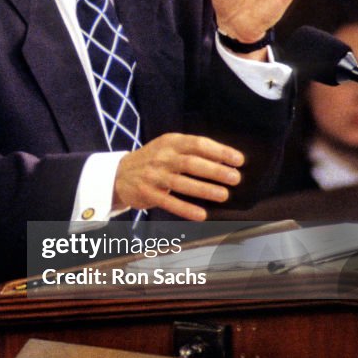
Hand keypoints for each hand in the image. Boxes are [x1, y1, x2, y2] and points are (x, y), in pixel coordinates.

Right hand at [113, 133, 244, 220]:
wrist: (119, 174)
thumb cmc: (154, 160)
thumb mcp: (169, 147)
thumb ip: (192, 151)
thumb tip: (225, 160)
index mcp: (171, 142)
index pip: (198, 143)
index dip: (220, 151)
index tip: (238, 160)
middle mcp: (162, 157)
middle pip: (191, 163)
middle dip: (215, 170)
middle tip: (235, 178)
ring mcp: (153, 176)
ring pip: (181, 183)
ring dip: (204, 189)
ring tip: (224, 195)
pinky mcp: (147, 193)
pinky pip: (169, 202)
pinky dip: (186, 209)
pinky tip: (202, 215)